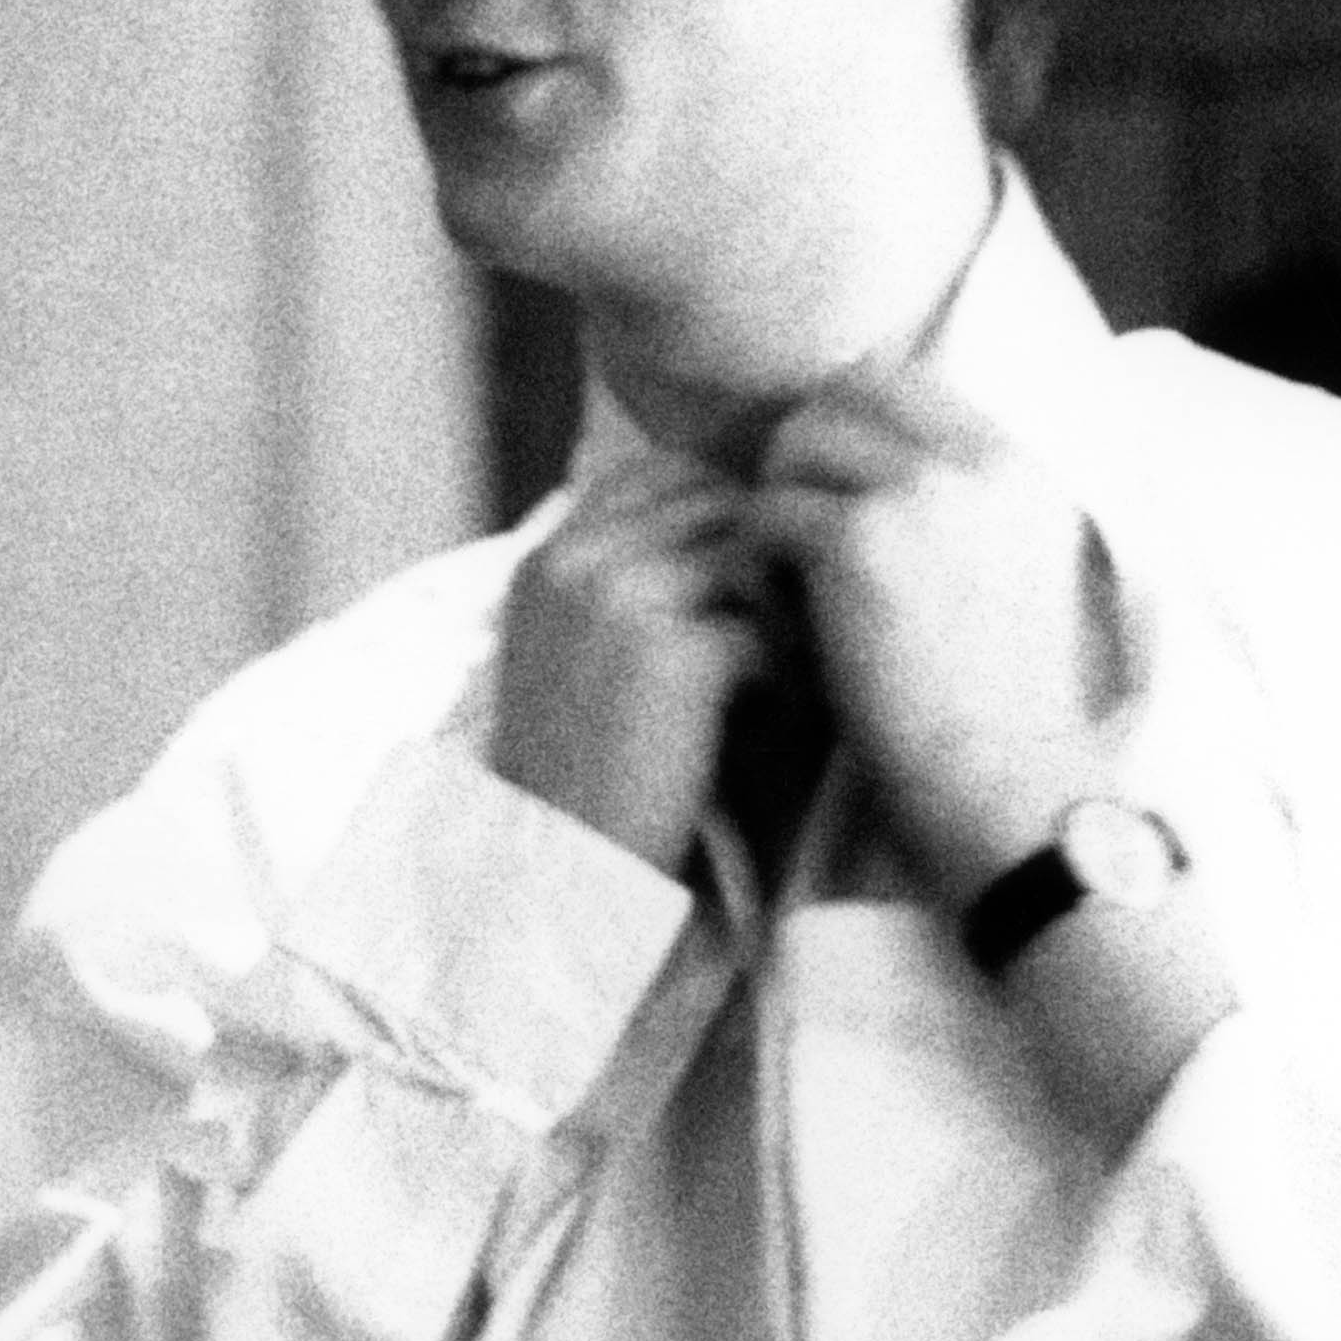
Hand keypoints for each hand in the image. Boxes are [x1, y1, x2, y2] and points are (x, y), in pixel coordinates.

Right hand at [488, 450, 772, 876]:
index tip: (752, 567)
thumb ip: (619, 586)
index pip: (657, 472)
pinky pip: (764, 629)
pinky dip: (785, 673)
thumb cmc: (580, 774)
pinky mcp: (672, 652)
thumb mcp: (570, 657)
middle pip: (714, 502)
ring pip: (749, 554)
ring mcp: (620, 598)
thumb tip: (723, 531)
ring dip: (781, 609)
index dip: (720, 507)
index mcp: (548, 558)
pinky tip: (780, 714)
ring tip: (791, 667)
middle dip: (763, 555)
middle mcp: (577, 562)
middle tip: (792, 620)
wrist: (560, 868)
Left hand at [750, 362, 1114, 897]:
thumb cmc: (1010, 718)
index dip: (847, 419)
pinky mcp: (862, 541)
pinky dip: (757, 563)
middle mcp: (979, 462)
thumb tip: (878, 468)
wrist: (1017, 796)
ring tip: (783, 577)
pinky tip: (778, 619)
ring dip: (774, 502)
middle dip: (802, 448)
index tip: (820, 478)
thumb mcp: (1020, 580)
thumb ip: (968, 512)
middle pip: (846, 393)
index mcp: (1023, 469)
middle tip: (783, 520)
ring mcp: (922, 493)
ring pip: (797, 445)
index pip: (906, 380)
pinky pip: (767, 514)